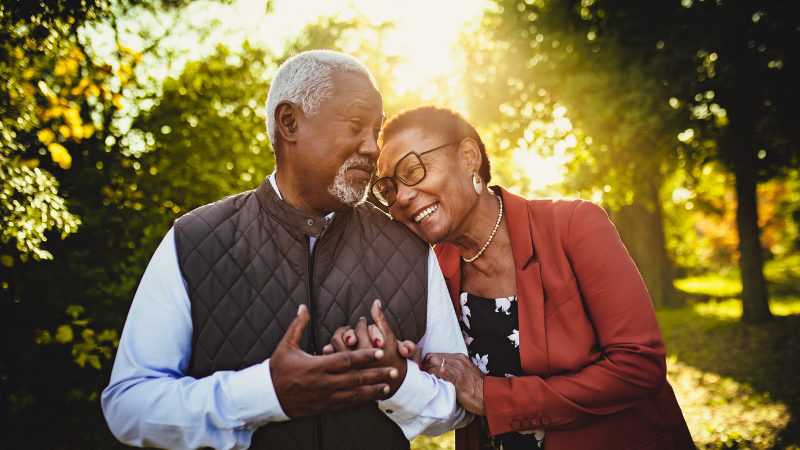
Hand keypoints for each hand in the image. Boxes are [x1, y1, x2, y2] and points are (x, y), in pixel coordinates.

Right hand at [270, 305, 399, 417]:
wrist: (266, 397)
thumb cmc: (277, 369)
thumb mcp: (286, 345)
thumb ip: (298, 326)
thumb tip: (303, 306)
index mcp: (317, 366)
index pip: (346, 360)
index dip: (364, 355)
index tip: (379, 350)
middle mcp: (324, 383)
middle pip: (356, 378)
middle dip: (377, 374)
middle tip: (394, 370)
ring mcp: (325, 397)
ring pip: (354, 394)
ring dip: (372, 389)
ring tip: (388, 385)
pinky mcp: (324, 407)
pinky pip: (346, 404)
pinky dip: (360, 401)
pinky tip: (371, 397)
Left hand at [321, 300, 408, 397]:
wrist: (392, 384)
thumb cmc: (393, 359)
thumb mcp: (391, 339)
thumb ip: (382, 320)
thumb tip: (375, 302)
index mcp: (373, 350)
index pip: (360, 328)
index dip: (362, 323)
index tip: (364, 321)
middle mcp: (360, 359)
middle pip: (346, 336)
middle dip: (349, 330)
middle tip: (354, 331)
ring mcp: (350, 367)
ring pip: (336, 345)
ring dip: (339, 337)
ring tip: (346, 338)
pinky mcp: (342, 374)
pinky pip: (330, 357)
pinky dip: (330, 350)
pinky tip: (333, 348)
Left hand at [423, 352, 486, 415]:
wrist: (488, 396)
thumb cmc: (477, 388)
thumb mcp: (467, 372)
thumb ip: (456, 368)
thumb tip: (443, 370)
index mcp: (460, 357)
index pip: (437, 354)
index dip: (429, 362)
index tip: (428, 370)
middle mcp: (457, 360)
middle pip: (432, 356)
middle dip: (426, 365)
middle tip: (426, 375)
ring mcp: (456, 368)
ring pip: (432, 361)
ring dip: (427, 370)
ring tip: (429, 379)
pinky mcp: (454, 378)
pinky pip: (437, 371)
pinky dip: (432, 375)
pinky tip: (434, 382)